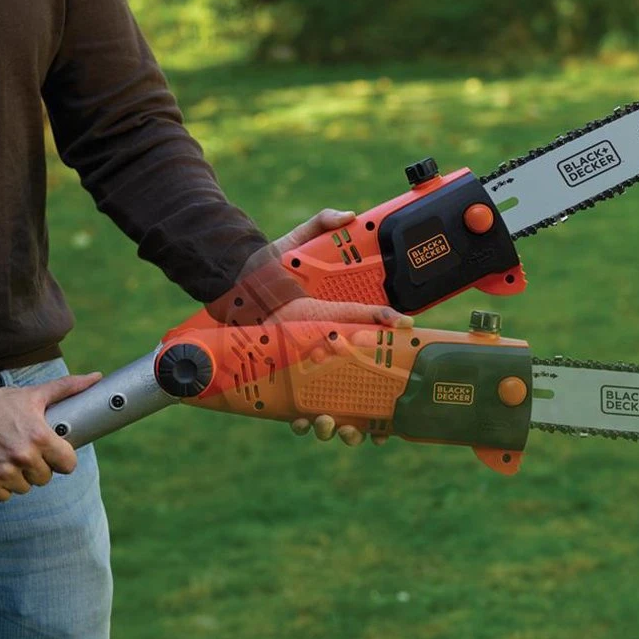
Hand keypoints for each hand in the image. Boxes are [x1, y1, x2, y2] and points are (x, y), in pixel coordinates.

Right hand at [0, 372, 102, 500]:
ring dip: (18, 477)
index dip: (61, 459)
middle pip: (45, 478)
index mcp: (40, 438)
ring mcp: (3, 473)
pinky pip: (3, 496)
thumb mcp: (33, 395)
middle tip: (23, 451)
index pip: (68, 464)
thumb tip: (96, 378)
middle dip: (38, 467)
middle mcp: (23, 458)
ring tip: (6, 458)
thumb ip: (67, 388)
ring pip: (24, 488)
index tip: (52, 453)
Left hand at [271, 209, 408, 446]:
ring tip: (329, 425)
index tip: (410, 328)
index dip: (392, 325)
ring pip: (333, 401)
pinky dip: (304, 421)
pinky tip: (303, 425)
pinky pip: (299, 407)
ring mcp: (307, 361)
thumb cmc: (264, 268)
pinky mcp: (284, 374)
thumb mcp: (291, 243)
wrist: (229, 289)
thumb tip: (348, 213)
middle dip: (369, 403)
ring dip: (336, 421)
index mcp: (334, 315)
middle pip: (359, 378)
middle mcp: (327, 342)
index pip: (370, 322)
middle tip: (369, 416)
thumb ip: (319, 224)